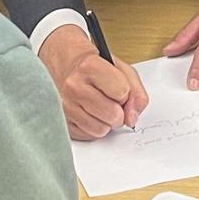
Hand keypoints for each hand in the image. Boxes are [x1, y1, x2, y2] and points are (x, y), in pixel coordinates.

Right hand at [39, 24, 149, 140]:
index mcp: (89, 67)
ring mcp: (65, 105)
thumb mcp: (120, 68)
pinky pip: (88, 135)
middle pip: (113, 115)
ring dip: (106, 122)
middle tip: (112, 101)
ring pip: (101, 129)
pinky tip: (90, 113)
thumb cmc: (93, 66)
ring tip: (101, 107)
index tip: (118, 88)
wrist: (65, 64)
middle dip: (118, 111)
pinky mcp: (62, 121)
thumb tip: (132, 118)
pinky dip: (94, 127)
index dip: (125, 93)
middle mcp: (74, 86)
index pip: (122, 92)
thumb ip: (135, 91)